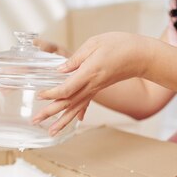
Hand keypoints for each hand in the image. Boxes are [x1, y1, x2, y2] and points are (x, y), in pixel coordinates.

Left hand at [32, 32, 152, 134]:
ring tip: (50, 132)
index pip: (67, 88)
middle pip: (67, 103)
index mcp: (89, 73)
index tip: (39, 95)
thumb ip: (76, 58)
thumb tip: (60, 70)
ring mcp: (95, 89)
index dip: (52, 93)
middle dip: (50, 113)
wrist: (142, 56)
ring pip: (76, 108)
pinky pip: (86, 104)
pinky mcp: (99, 89)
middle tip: (34, 121)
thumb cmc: (120, 45)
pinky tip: (75, 121)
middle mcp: (91, 85)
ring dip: (62, 121)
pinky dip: (79, 113)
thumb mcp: (95, 43)